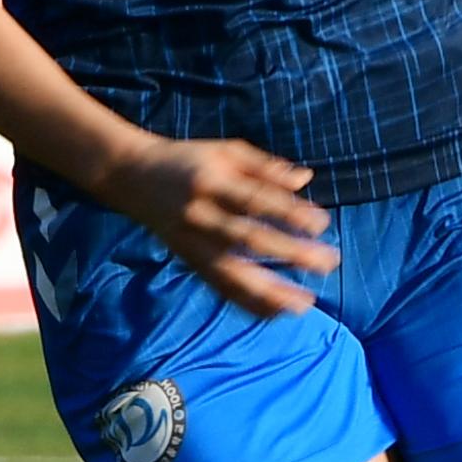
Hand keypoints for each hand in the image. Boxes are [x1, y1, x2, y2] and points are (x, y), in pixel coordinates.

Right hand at [112, 132, 336, 316]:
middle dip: (291, 254)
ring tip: (305, 304)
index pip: (256, 201)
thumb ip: (265, 166)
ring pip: (232, 275)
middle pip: (249, 240)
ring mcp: (193, 244)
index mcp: (212, 181)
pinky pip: (221, 288)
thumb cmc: (187, 159)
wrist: (133, 177)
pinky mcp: (190, 263)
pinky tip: (277, 310)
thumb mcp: (225, 151)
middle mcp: (201, 216)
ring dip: (270, 293)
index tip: (322, 225)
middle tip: (328, 262)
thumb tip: (306, 178)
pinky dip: (248, 303)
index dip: (290, 214)